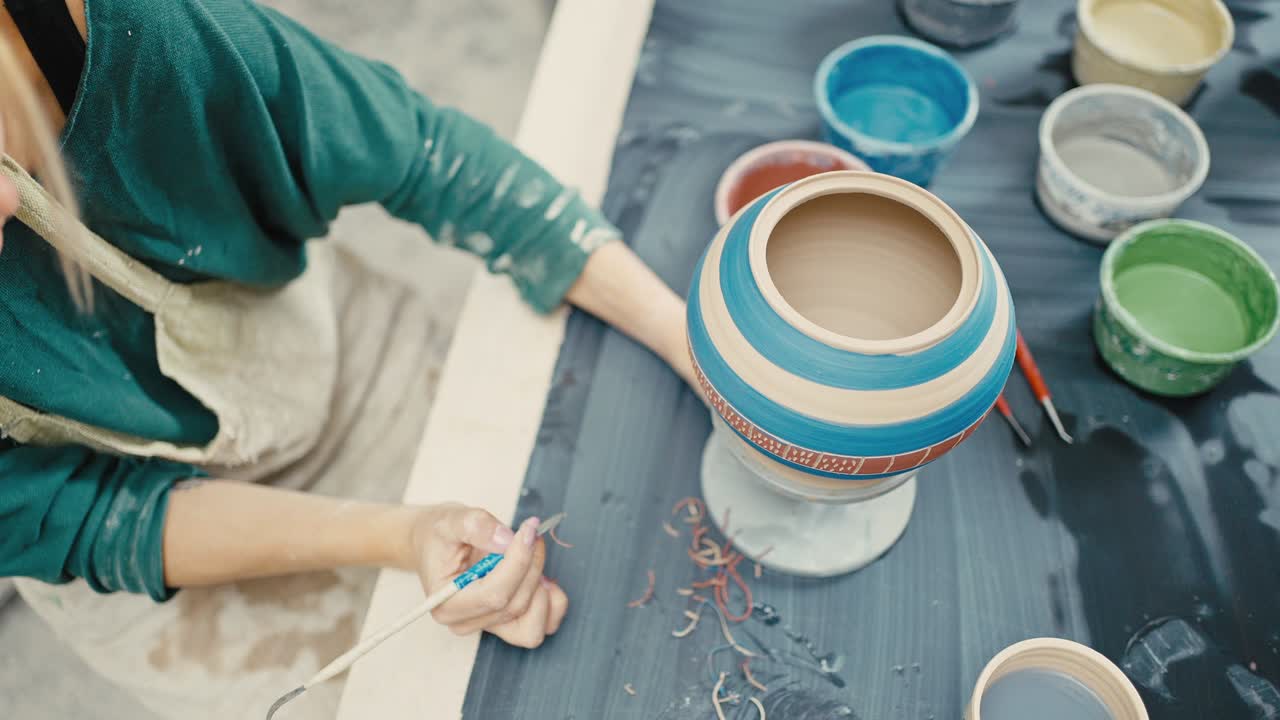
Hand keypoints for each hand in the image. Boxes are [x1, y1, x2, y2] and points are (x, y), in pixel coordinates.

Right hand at [407, 503, 567, 647]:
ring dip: (542, 588)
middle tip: (531, 533)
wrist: (437, 543)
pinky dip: (553, 603)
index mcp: (447, 604)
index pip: (495, 594)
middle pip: (516, 604)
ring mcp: (489, 627)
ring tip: (532, 556)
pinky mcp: (508, 624)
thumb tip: (508, 540)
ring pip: (534, 624)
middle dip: (531, 565)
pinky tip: (543, 577)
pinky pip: (544, 625)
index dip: (519, 562)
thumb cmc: (441, 535)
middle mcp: (466, 622)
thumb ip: (477, 526)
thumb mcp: (452, 519)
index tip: (529, 530)